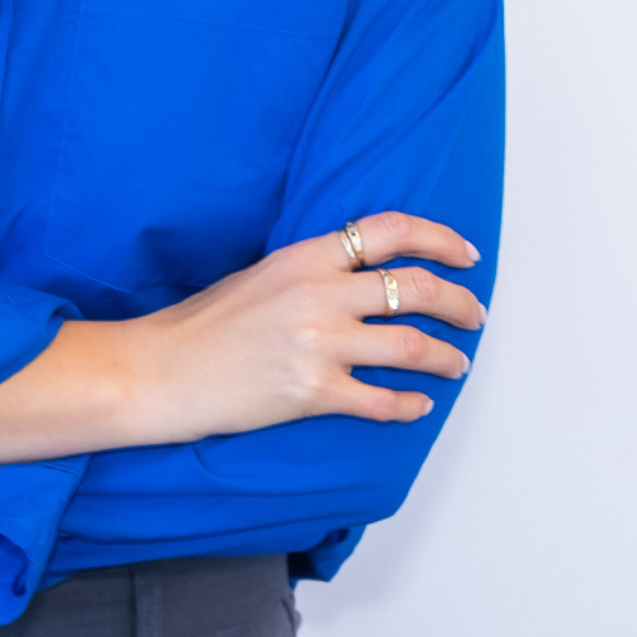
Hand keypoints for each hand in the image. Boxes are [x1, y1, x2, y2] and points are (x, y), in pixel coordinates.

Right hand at [122, 212, 484, 442]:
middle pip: (415, 288)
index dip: (440, 239)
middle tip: (474, 315)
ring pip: (411, 346)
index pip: (391, 232)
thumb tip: (359, 277)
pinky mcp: (312, 392)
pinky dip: (409, 404)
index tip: (465, 254)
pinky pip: (381, 399)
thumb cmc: (202, 326)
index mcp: (306, 258)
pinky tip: (417, 405)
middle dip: (459, 303)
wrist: (162, 370)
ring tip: (456, 363)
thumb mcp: (261, 274)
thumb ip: (313, 270)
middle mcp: (319, 295)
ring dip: (446, 356)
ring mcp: (318, 345)